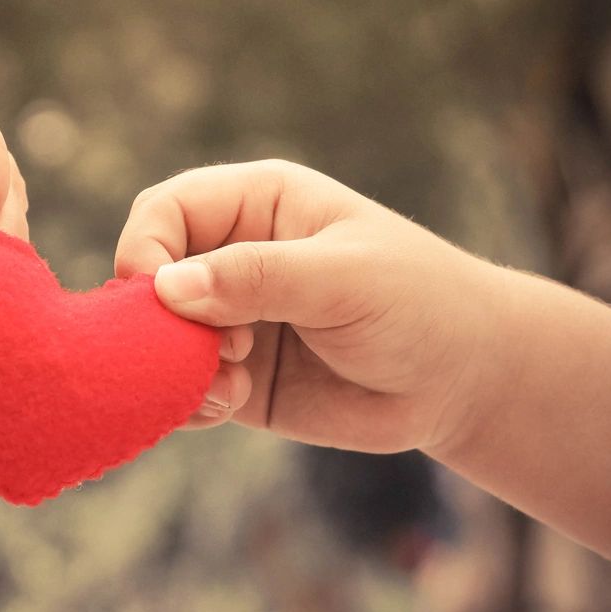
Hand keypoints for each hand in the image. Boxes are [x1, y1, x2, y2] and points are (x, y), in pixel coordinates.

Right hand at [115, 160, 501, 453]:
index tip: (159, 298)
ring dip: (174, 369)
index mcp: (256, 206)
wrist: (464, 382)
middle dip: (159, 321)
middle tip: (216, 350)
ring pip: (157, 342)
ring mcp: (229, 321)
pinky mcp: (235, 377)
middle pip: (147, 278)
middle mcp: (231, 258)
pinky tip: (231, 405)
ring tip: (231, 387)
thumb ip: (258, 277)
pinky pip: (181, 390)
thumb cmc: (419, 304)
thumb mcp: (344, 278)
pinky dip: (186, 403)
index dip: (146, 250)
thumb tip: (166, 288)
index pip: (165, 212)